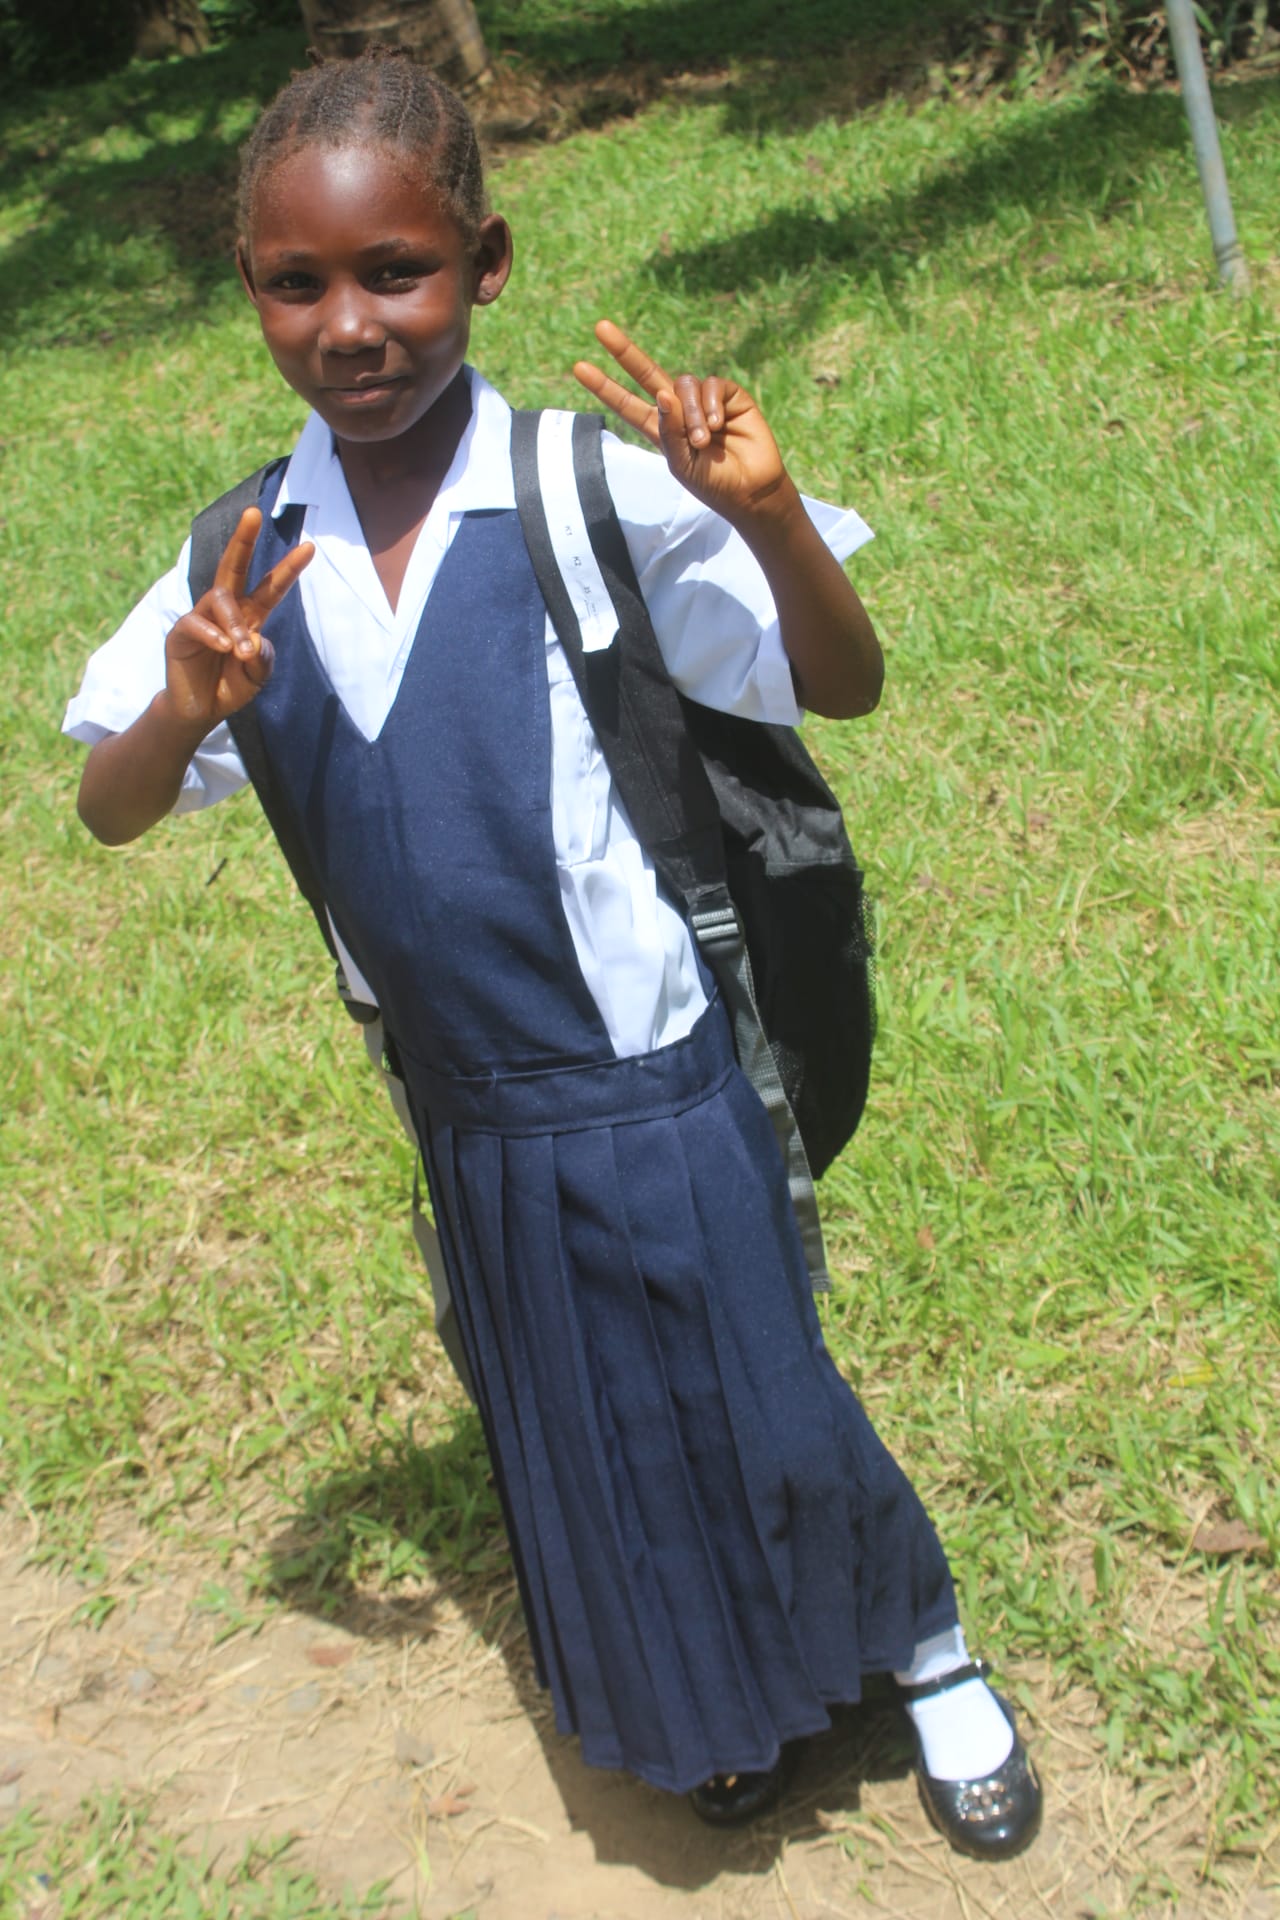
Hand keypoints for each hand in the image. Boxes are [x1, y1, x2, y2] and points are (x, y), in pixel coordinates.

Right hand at [164, 508, 313, 728]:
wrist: (200, 710)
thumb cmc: (231, 687)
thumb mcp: (257, 676)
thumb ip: (263, 660)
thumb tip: (254, 639)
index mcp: (251, 616)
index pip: (272, 587)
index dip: (289, 568)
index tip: (310, 547)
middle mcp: (226, 610)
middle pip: (233, 566)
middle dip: (244, 539)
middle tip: (253, 512)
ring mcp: (202, 617)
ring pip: (220, 600)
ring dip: (234, 624)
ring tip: (240, 651)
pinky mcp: (181, 632)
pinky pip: (195, 622)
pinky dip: (212, 634)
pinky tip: (223, 648)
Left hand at [572, 320, 791, 526]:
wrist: (751, 490)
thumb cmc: (713, 483)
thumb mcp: (681, 465)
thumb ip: (668, 432)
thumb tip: (662, 393)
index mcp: (660, 428)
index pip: (627, 403)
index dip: (605, 387)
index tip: (579, 368)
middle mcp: (679, 409)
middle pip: (646, 373)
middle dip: (624, 351)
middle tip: (600, 328)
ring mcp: (703, 400)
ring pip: (683, 385)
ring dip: (690, 412)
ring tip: (703, 440)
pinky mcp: (729, 395)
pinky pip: (711, 385)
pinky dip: (710, 405)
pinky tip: (718, 425)